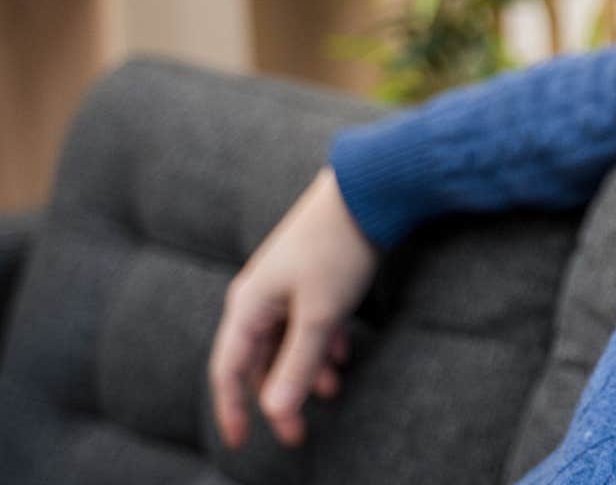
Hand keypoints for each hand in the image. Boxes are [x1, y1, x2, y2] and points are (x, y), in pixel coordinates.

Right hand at [208, 167, 377, 448]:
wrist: (367, 190)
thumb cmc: (338, 249)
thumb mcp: (321, 315)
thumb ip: (298, 363)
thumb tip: (275, 410)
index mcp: (248, 306)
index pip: (229, 370)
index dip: (232, 410)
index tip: (241, 444)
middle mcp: (259, 296)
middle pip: (259, 359)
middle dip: (278, 395)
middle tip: (300, 431)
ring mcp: (285, 284)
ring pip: (287, 341)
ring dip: (305, 370)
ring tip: (333, 392)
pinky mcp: (312, 275)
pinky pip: (307, 321)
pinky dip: (322, 344)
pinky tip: (343, 356)